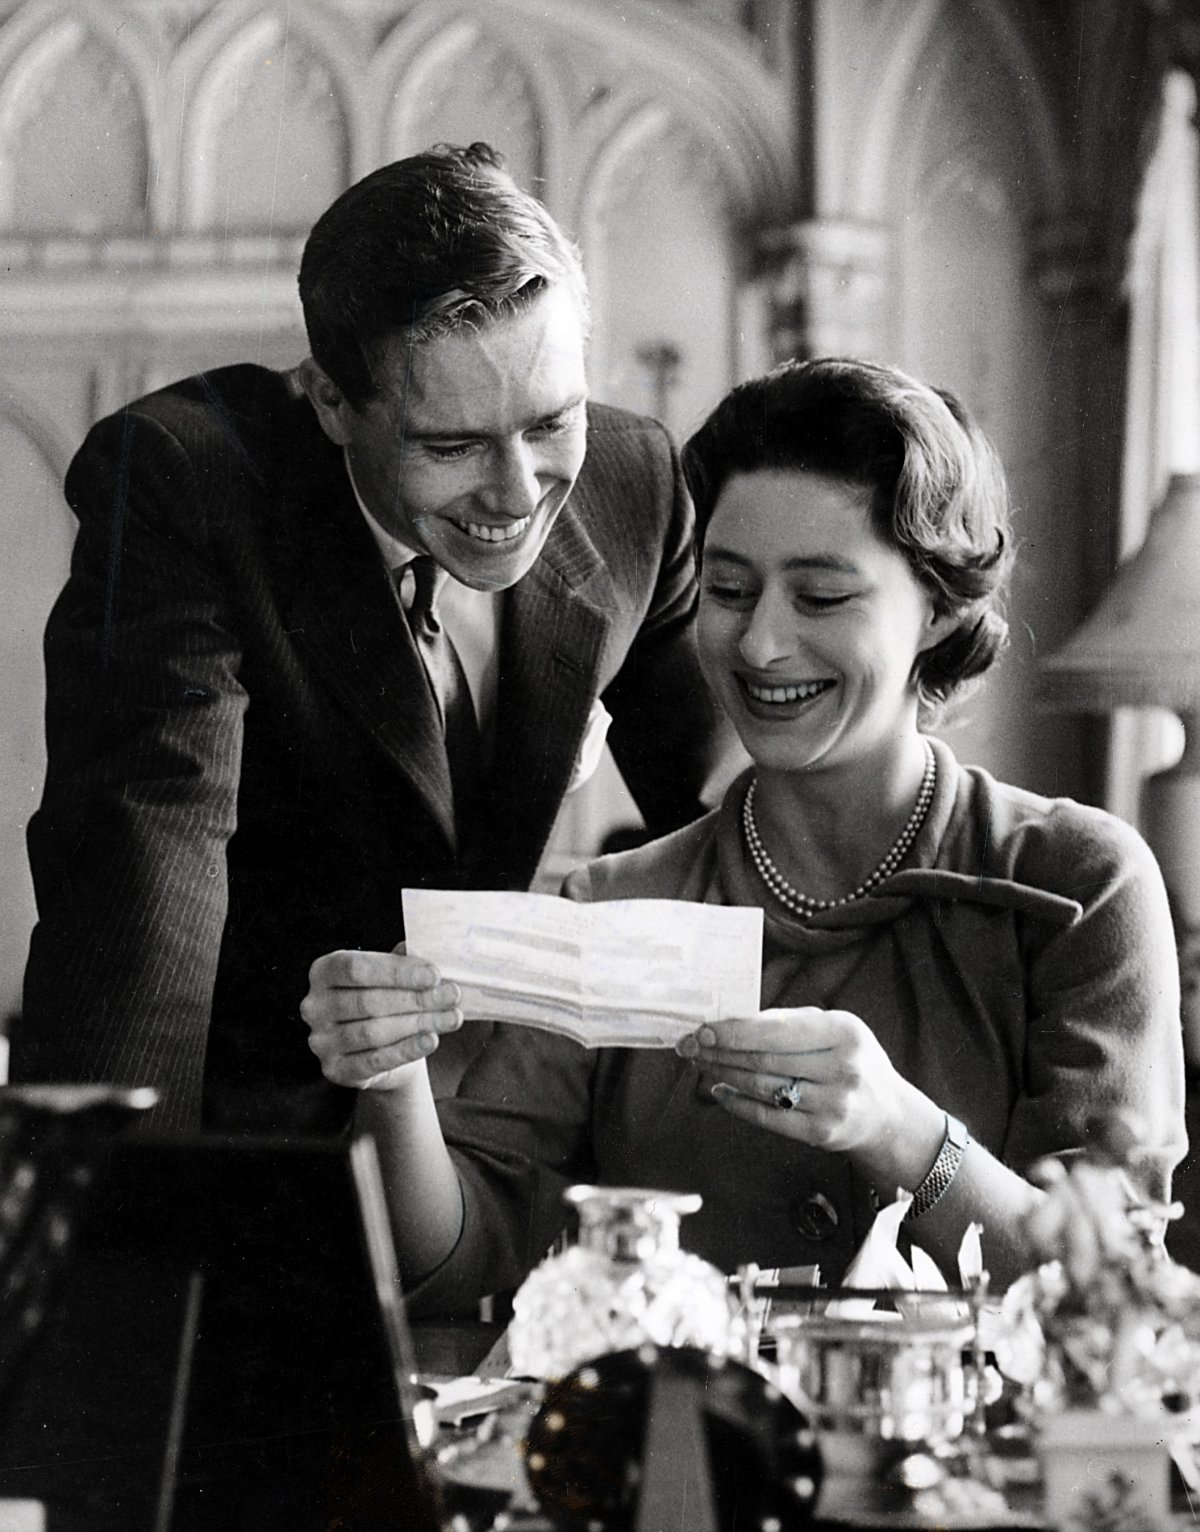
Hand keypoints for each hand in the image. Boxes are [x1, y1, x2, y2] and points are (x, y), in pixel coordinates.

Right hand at [301, 944, 462, 1089]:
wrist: (383, 1047)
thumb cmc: (386, 1000)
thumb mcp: (390, 975)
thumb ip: (401, 960)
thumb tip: (419, 949)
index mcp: (323, 972)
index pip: (357, 969)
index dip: (397, 972)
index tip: (434, 975)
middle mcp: (314, 1006)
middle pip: (369, 1002)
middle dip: (416, 999)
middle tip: (452, 996)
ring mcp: (321, 1041)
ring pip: (373, 1032)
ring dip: (418, 1024)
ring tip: (451, 1017)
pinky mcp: (335, 1070)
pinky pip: (375, 1060)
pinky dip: (407, 1050)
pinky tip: (431, 1040)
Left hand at [677, 1006, 920, 1164]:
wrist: (886, 1114)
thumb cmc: (850, 1060)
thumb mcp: (835, 1030)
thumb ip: (788, 1023)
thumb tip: (731, 1023)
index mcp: (844, 1033)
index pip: (778, 1031)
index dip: (735, 1031)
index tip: (704, 1029)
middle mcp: (841, 1069)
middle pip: (764, 1060)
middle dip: (720, 1052)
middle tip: (690, 1046)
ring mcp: (833, 1105)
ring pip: (762, 1088)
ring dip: (723, 1074)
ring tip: (701, 1064)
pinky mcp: (821, 1134)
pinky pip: (768, 1117)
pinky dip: (737, 1104)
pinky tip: (720, 1090)